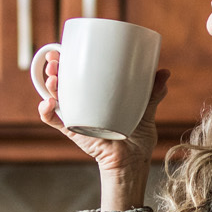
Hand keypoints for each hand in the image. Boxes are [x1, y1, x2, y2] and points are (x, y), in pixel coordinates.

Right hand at [36, 51, 170, 209]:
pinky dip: (47, 112)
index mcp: (97, 97)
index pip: (79, 75)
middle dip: (54, 69)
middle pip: (62, 83)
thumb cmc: (137, 138)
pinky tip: (49, 103)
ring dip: (49, 86)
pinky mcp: (74, 132)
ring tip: (52, 78)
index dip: (68, 61)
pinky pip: (55, 121)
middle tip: (55, 61)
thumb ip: (153, 92)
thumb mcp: (146, 110)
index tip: (65, 49)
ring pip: (55, 98)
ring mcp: (77, 118)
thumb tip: (164, 72)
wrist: (133, 162)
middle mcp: (83, 105)